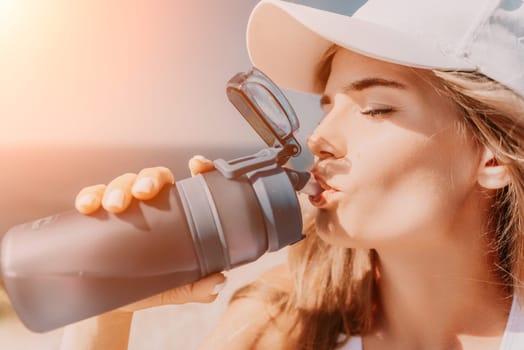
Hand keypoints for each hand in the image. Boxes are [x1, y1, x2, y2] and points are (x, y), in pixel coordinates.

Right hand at [73, 156, 222, 309]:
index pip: (191, 184)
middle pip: (154, 177)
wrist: (118, 303)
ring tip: (116, 205)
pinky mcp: (97, 215)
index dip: (198, 169)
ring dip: (119, 188)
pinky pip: (92, 196)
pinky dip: (89, 196)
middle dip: (149, 179)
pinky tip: (88, 206)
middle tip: (144, 192)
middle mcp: (151, 204)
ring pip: (123, 182)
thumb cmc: (152, 286)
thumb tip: (219, 281)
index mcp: (176, 213)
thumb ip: (200, 286)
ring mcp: (124, 207)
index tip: (197, 165)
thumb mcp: (177, 287)